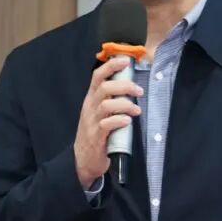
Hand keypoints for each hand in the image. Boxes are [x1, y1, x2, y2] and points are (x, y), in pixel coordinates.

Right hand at [74, 56, 142, 188]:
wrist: (82, 160)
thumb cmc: (95, 134)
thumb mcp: (99, 113)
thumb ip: (111, 100)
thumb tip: (130, 88)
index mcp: (91, 99)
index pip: (97, 76)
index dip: (111, 66)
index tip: (126, 60)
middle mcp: (89, 107)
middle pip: (105, 87)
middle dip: (125, 85)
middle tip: (139, 91)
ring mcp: (91, 122)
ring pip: (106, 104)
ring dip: (125, 104)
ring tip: (136, 110)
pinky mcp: (96, 137)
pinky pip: (107, 124)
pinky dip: (119, 120)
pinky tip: (127, 122)